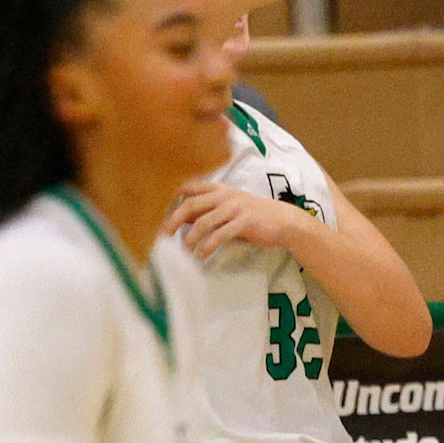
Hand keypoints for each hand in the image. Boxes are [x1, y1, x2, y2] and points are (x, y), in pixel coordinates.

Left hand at [165, 182, 307, 261]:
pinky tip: (203, 255)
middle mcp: (224, 195)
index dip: (172, 199)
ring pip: (203, 222)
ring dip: (191, 238)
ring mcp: (234, 208)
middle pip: (191, 204)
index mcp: (218, 189)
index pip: (188, 188)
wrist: (283, 220)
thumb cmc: (253, 215)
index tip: (160, 213)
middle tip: (164, 234)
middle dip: (174, 219)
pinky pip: (220, 234)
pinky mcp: (244, 222)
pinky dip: (208, 246)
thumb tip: (182, 218)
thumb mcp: (228, 207)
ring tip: (186, 250)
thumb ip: (207, 210)